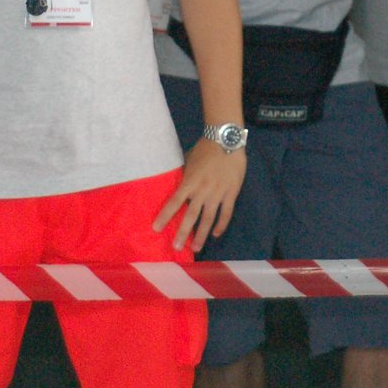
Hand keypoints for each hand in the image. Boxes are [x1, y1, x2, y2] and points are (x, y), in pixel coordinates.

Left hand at [152, 137, 246, 251]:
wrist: (226, 140)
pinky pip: (226, 213)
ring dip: (201, 234)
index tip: (156, 228)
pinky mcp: (231, 193)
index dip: (165, 216)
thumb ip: (184, 176)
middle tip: (176, 248)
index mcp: (190, 182)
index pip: (174, 202)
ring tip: (196, 247)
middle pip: (191, 216)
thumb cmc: (205, 149)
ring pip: (209, 218)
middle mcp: (202, 190)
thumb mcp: (189, 161)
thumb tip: (177, 187)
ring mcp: (218, 193)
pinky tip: (216, 234)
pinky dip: (221, 225)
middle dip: (183, 233)